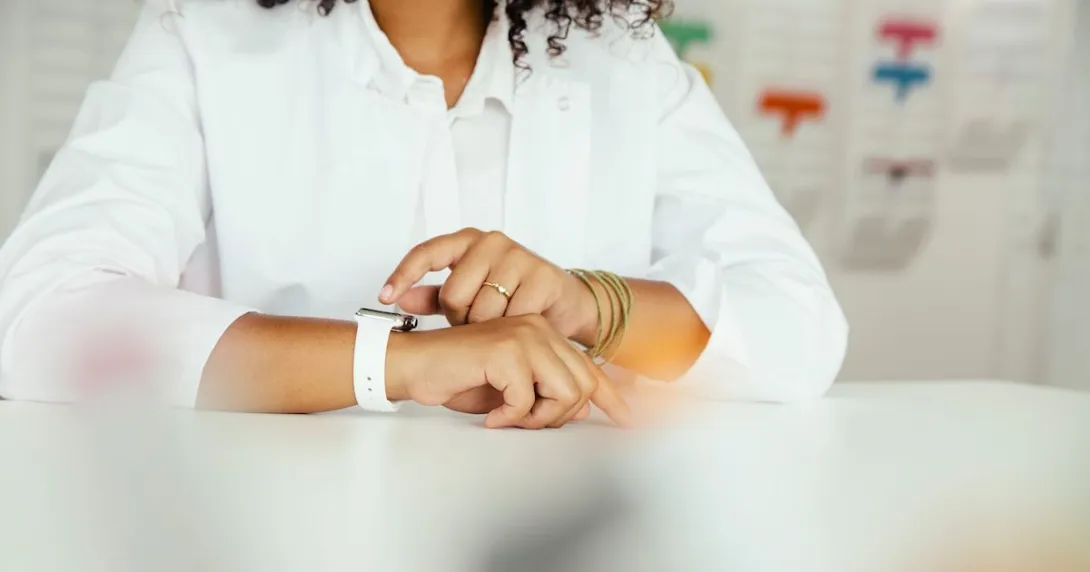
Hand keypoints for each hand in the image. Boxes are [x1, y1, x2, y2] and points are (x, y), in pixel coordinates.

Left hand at [380, 228, 595, 339]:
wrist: (563, 303)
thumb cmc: (512, 297)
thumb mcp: (470, 295)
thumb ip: (435, 297)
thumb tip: (400, 300)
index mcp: (469, 241)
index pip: (427, 253)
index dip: (404, 276)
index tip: (385, 296)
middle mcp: (492, 242)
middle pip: (454, 293)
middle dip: (460, 318)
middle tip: (476, 322)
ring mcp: (519, 256)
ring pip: (482, 310)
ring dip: (487, 329)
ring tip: (500, 324)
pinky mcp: (542, 276)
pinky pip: (511, 318)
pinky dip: (512, 332)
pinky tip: (519, 327)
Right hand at [387, 315, 631, 428]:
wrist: (414, 365)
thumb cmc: (456, 377)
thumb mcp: (510, 391)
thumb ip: (545, 395)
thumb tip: (584, 409)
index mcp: (542, 334)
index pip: (589, 367)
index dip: (612, 398)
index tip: (629, 420)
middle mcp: (539, 329)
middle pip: (583, 386)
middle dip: (558, 417)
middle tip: (524, 423)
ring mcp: (525, 336)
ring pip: (565, 393)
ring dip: (537, 418)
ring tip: (508, 418)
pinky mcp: (507, 351)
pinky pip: (527, 401)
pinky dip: (509, 418)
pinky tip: (490, 417)